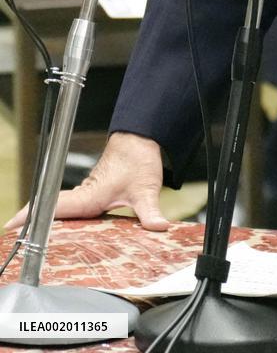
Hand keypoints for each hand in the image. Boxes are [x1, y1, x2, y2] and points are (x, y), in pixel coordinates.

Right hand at [4, 132, 168, 232]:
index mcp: (89, 196)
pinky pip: (66, 206)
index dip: (32, 218)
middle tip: (10, 240)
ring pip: (56, 208)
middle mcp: (83, 195)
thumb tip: (160, 227)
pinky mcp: (90, 192)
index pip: (54, 209)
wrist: (140, 138)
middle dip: (29, 223)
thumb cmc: (138, 159)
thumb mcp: (147, 189)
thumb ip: (151, 211)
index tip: (12, 227)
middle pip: (48, 210)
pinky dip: (55, 215)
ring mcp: (85, 193)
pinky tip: (53, 227)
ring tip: (22, 238)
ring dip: (40, 220)